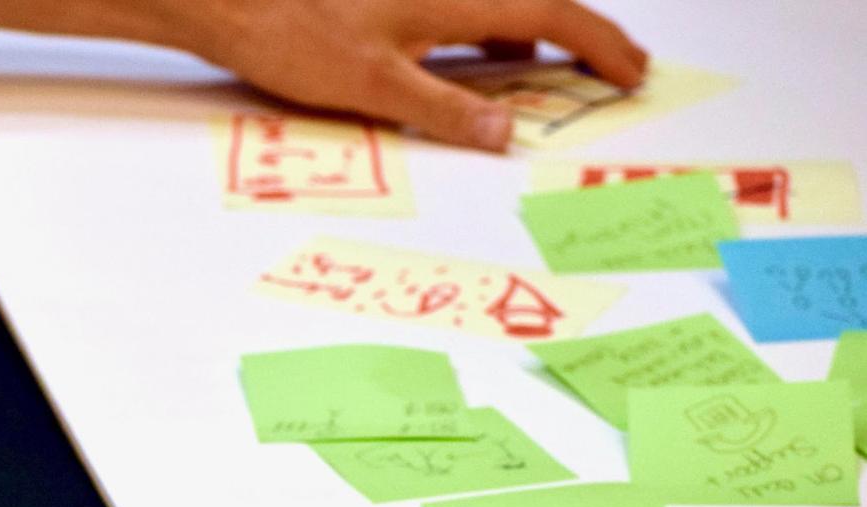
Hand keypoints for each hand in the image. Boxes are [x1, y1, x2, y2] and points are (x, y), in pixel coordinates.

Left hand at [170, 0, 647, 149]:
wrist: (236, 1)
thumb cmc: (294, 35)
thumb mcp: (374, 87)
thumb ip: (442, 110)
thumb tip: (502, 132)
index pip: (553, 14)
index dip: (601, 44)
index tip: (632, 72)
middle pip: (539, 4)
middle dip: (586, 38)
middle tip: (622, 71)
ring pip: (503, 6)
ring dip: (542, 35)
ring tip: (571, 72)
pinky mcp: (400, 0)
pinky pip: (468, 10)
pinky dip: (497, 33)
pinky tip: (492, 59)